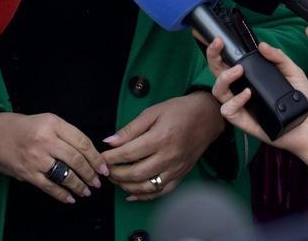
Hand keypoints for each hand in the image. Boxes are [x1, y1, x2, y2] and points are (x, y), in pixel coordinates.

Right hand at [0, 112, 107, 204]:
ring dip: (79, 185)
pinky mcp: (27, 172)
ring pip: (65, 174)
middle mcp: (45, 139)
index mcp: (53, 123)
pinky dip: (62, 194)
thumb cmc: (22, 128)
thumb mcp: (46, 121)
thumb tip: (88, 154)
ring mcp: (36, 157)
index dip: (96, 157)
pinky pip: (49, 186)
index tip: (103, 167)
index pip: (82, 142)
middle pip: (76, 159)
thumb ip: (65, 134)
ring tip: (86, 191)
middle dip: (91, 173)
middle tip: (97, 181)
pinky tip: (70, 198)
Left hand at [101, 91, 225, 200]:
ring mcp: (176, 169)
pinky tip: (131, 193)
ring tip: (115, 179)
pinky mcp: (181, 175)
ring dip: (127, 186)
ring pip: (147, 186)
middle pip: (135, 173)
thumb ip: (131, 129)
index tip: (100, 157)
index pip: (129, 153)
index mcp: (161, 138)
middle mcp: (169, 157)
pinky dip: (145, 196)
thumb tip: (110, 141)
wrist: (207, 117)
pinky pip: (161, 192)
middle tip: (105, 169)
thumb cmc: (179, 111)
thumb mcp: (153, 112)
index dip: (111, 157)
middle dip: (115, 174)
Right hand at [207, 38, 307, 169]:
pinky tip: (247, 94)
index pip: (229, 62)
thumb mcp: (293, 72)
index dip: (219, 51)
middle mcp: (242, 90)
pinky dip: (235, 100)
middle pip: (217, 73)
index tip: (219, 40)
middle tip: (218, 46)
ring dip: (224, 78)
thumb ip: (279, 57)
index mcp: (251, 78)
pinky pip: (228, 110)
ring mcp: (241, 106)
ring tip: (238, 71)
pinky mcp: (243, 122)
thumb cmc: (303, 100)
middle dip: (213, 57)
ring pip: (218, 91)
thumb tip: (261, 46)